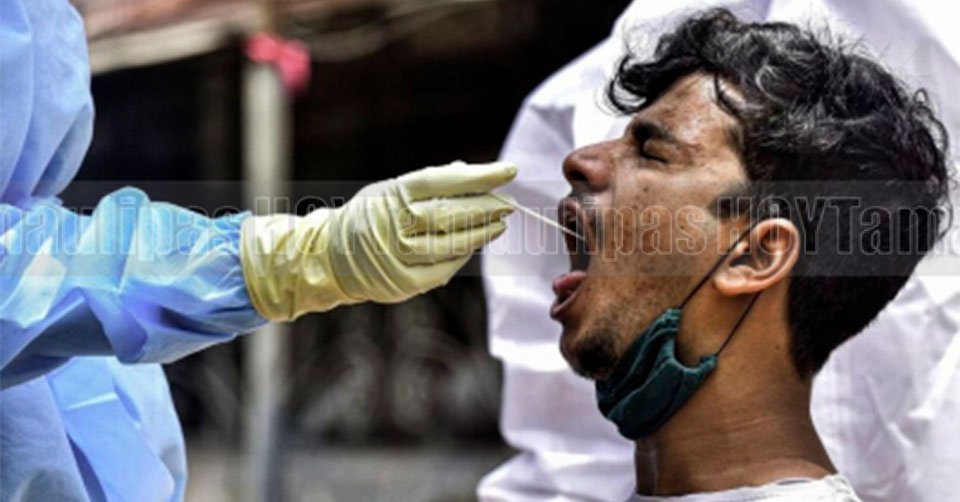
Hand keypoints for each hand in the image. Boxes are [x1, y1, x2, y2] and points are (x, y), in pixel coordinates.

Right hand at [240, 161, 516, 320]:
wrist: (330, 257)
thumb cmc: (368, 216)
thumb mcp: (391, 191)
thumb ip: (430, 183)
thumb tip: (470, 171)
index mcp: (394, 195)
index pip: (445, 181)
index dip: (480, 176)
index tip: (509, 172)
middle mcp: (397, 225)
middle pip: (454, 213)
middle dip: (487, 207)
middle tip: (509, 203)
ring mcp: (401, 257)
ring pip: (454, 243)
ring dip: (482, 233)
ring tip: (500, 223)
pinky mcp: (406, 282)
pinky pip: (446, 267)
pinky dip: (463, 254)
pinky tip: (474, 243)